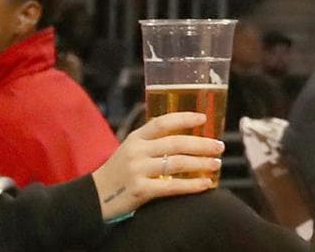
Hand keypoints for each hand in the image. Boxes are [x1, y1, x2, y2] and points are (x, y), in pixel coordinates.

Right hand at [91, 112, 223, 215]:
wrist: (95, 197)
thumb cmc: (117, 174)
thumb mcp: (129, 151)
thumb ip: (150, 143)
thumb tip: (184, 138)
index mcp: (135, 138)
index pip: (162, 122)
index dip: (184, 118)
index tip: (203, 118)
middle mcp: (137, 151)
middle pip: (175, 142)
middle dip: (201, 143)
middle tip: (219, 146)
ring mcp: (138, 170)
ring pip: (177, 163)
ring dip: (201, 163)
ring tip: (216, 163)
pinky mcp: (140, 190)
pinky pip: (172, 186)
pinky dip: (192, 185)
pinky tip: (205, 184)